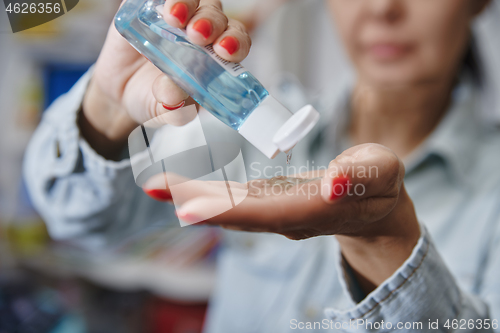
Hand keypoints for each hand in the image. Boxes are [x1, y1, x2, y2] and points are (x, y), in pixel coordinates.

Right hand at [81, 0, 250, 156]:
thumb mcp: (167, 113)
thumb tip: (172, 95)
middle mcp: (201, 32)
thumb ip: (174, 111)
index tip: (225, 50)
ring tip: (175, 18)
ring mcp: (176, 18)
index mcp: (215, 57)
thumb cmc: (156, 100)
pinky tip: (160, 5)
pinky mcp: (149, 8)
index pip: (236, 42)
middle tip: (198, 35)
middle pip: (216, 16)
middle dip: (212, 22)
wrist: (121, 94)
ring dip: (187, 3)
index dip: (236, 42)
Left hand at [144, 143, 420, 291]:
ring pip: (230, 207)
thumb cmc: (379, 185)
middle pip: (237, 213)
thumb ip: (361, 175)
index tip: (188, 207)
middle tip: (153, 187)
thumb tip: (332, 182)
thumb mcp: (382, 172)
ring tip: (156, 184)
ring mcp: (275, 212)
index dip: (228, 210)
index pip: (267, 212)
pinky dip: (206, 193)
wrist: (373, 207)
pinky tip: (181, 185)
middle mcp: (287, 217)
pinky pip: (233, 199)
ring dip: (193, 197)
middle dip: (196, 202)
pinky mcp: (269, 203)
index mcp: (313, 208)